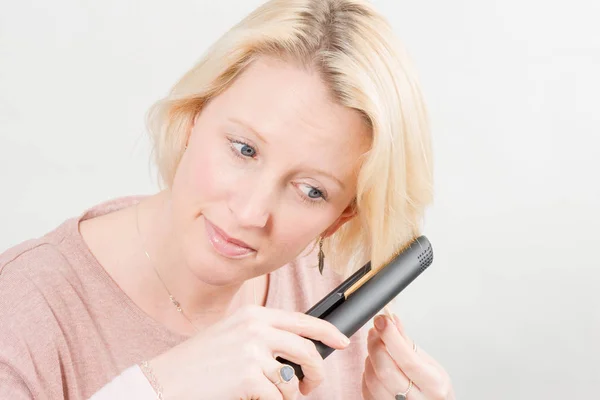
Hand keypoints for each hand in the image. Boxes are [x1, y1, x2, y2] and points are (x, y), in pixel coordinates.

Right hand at [149, 304, 350, 399]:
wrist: (166, 380)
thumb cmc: (200, 361)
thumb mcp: (233, 335)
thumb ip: (264, 335)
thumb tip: (298, 350)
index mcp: (255, 316)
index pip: (303, 320)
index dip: (328, 332)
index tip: (342, 342)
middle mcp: (256, 329)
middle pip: (307, 351)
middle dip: (316, 372)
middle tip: (311, 385)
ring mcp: (252, 353)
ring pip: (292, 380)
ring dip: (287, 394)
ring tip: (269, 395)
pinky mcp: (248, 378)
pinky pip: (277, 398)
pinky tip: (252, 398)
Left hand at [362, 314, 454, 399]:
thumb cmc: (433, 388)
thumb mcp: (429, 365)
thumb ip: (408, 343)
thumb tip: (392, 320)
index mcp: (434, 385)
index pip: (408, 360)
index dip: (391, 337)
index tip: (382, 321)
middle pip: (386, 371)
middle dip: (375, 346)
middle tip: (375, 331)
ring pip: (373, 381)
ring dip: (370, 359)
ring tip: (377, 350)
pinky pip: (367, 391)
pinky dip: (367, 374)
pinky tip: (375, 367)